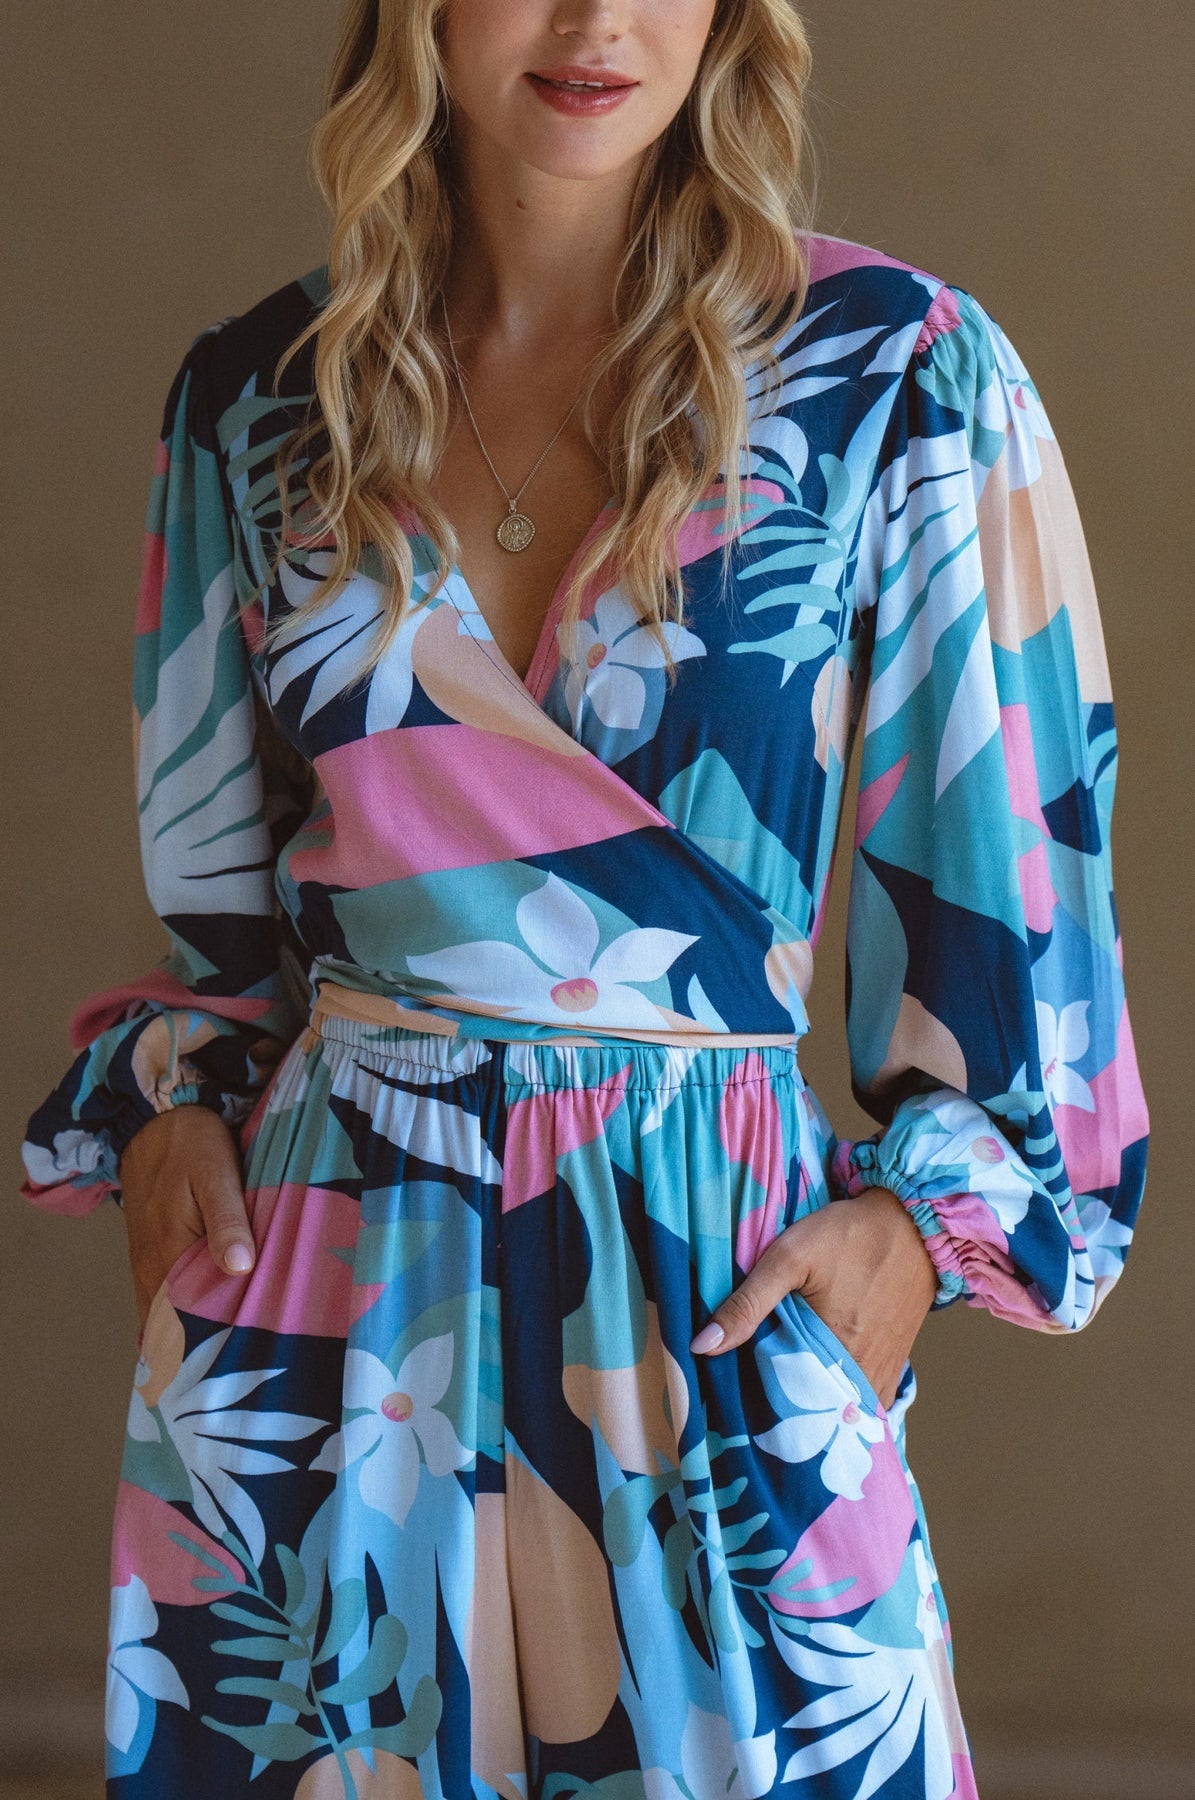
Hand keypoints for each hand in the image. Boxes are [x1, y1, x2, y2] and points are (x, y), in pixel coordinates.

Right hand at [118, 1105, 255, 1333]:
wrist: (155, 1122)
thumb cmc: (192, 1145)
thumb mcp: (216, 1174)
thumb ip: (227, 1221)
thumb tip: (240, 1269)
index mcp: (167, 1254)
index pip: (191, 1318)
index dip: (219, 1338)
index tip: (253, 1350)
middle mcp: (150, 1270)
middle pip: (179, 1325)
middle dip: (211, 1342)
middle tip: (255, 1352)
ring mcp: (146, 1267)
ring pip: (172, 1314)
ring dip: (199, 1328)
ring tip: (240, 1342)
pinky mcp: (150, 1257)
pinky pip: (166, 1297)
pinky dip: (187, 1311)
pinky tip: (216, 1316)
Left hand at [689, 1186, 937, 1408]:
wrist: (912, 1223)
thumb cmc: (849, 1236)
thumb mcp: (789, 1257)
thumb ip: (747, 1303)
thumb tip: (701, 1346)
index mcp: (834, 1354)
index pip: (783, 1403)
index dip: (757, 1401)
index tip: (735, 1395)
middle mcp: (862, 1375)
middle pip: (811, 1410)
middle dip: (783, 1409)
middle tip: (755, 1395)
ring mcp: (882, 1375)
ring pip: (838, 1408)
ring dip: (812, 1405)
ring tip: (782, 1389)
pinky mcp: (894, 1366)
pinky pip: (862, 1399)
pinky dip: (839, 1398)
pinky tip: (817, 1382)